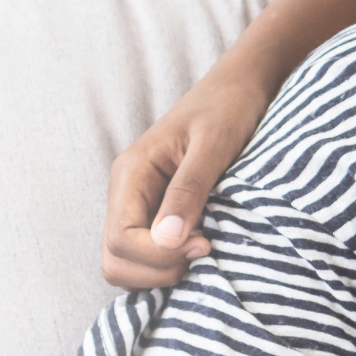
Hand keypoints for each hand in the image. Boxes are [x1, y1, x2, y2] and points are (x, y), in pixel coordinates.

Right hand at [100, 56, 273, 290]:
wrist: (240, 85)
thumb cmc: (229, 106)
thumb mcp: (214, 144)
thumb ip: (188, 189)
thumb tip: (167, 239)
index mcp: (131, 173)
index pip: (120, 240)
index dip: (158, 255)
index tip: (204, 244)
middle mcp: (126, 192)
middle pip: (115, 260)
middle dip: (157, 270)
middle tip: (204, 250)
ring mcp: (138, 205)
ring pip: (127, 263)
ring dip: (162, 271)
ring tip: (204, 248)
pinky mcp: (156, 212)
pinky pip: (147, 254)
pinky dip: (168, 263)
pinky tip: (199, 248)